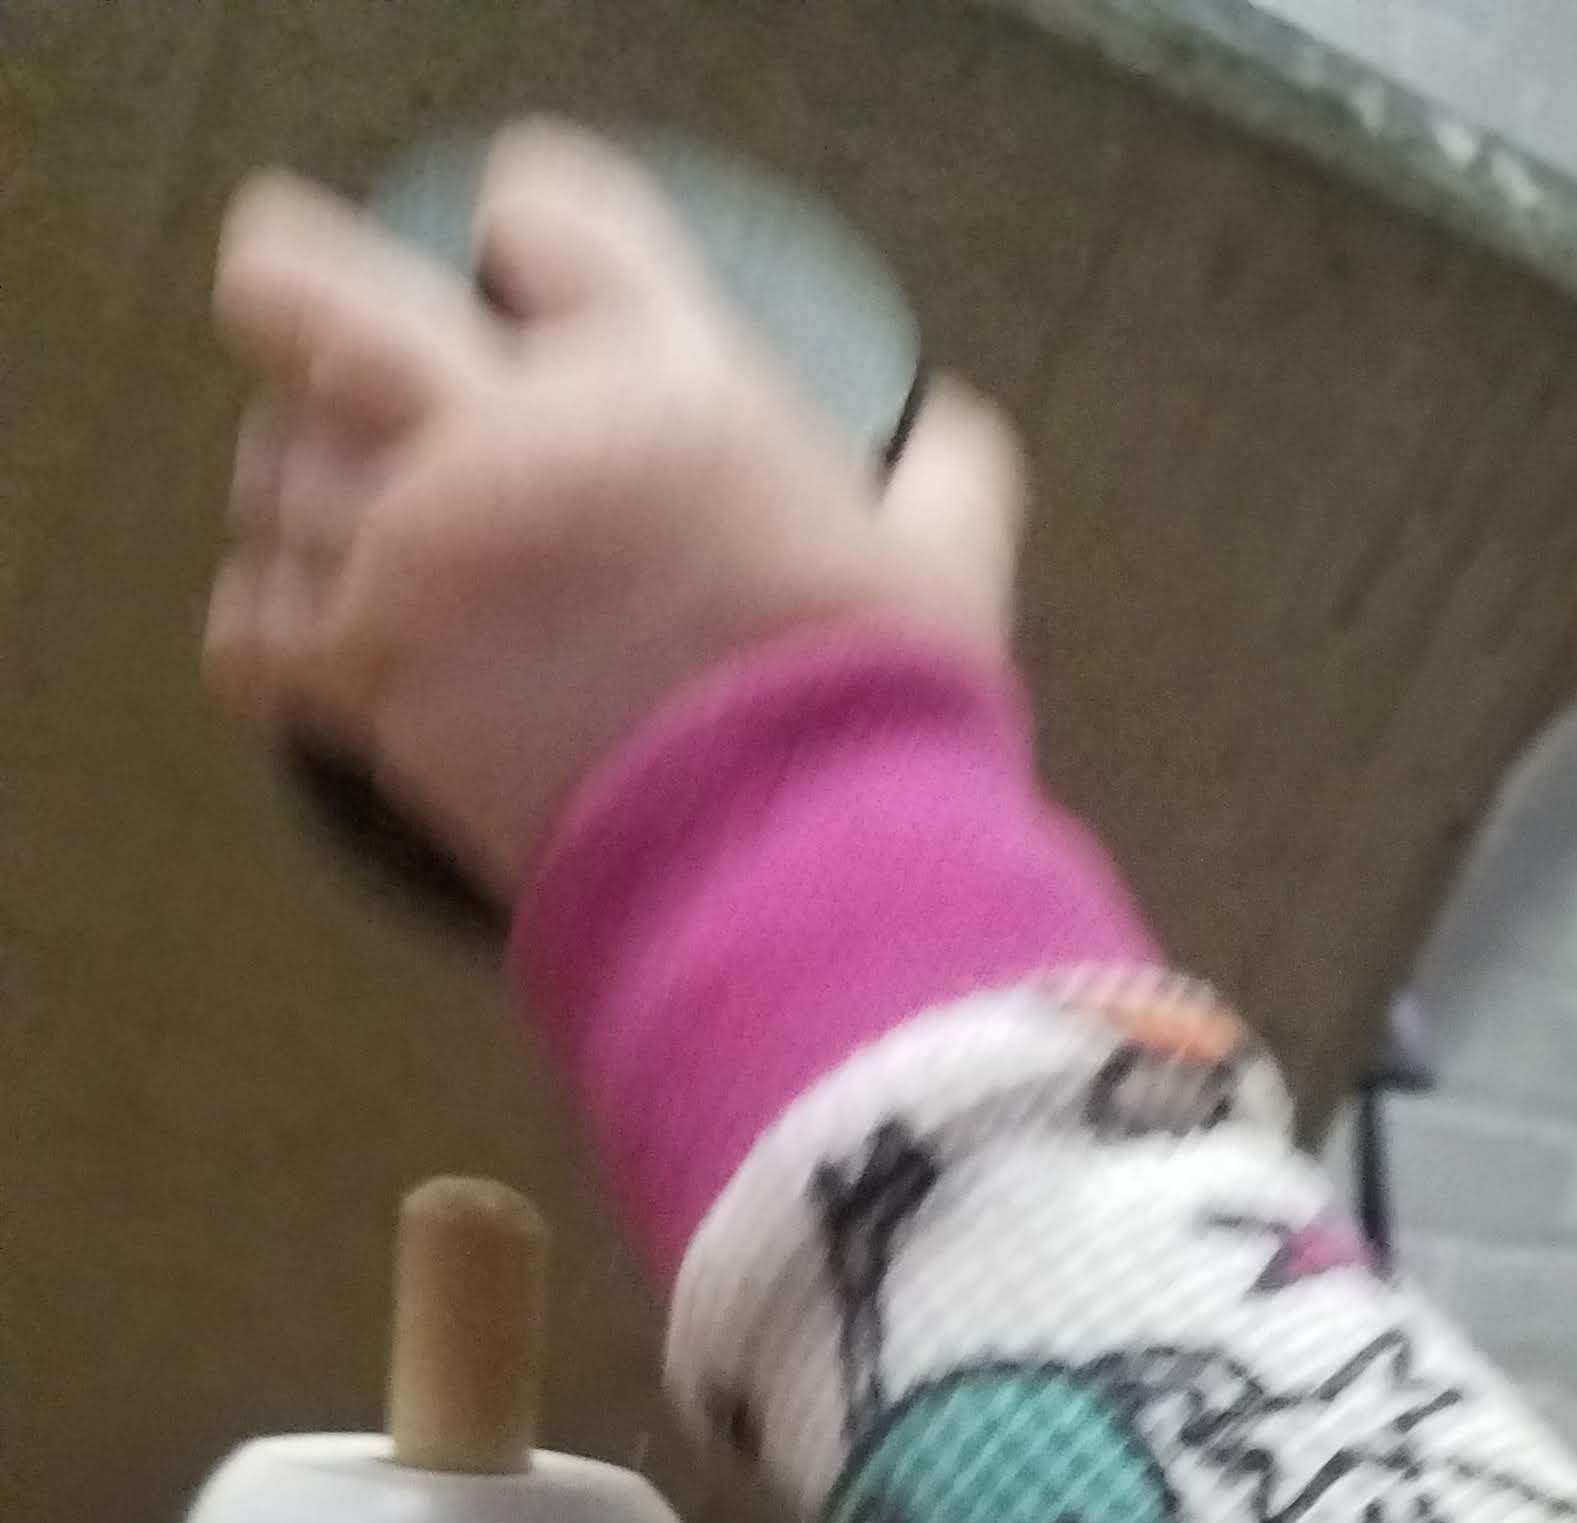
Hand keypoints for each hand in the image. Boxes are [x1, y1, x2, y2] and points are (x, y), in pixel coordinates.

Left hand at [207, 124, 1021, 898]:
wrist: (797, 881)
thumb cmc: (876, 720)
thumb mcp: (948, 571)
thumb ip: (945, 477)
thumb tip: (946, 432)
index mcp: (655, 376)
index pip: (540, 212)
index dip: (524, 230)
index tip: (527, 269)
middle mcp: (506, 438)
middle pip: (310, 294)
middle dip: (290, 294)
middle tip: (314, 336)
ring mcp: (421, 555)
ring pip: (273, 469)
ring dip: (296, 492)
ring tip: (340, 523)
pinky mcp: (373, 680)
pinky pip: (254, 629)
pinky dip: (264, 634)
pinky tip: (295, 645)